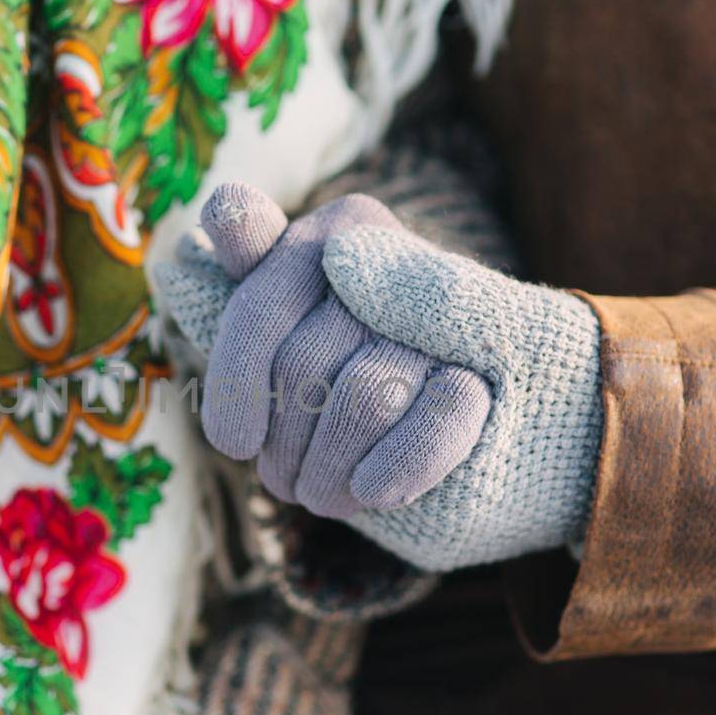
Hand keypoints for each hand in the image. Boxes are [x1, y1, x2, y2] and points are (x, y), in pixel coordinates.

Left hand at [155, 183, 603, 569]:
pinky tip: (373, 494)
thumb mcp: (294, 335)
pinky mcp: (498, 369)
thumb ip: (249, 283)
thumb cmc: (357, 378)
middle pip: (303, 367)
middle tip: (283, 480)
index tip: (235, 444)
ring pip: (363, 398)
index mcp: (338, 231)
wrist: (495, 422)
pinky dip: (397, 469)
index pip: (260, 307)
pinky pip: (434, 422)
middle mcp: (394, 252)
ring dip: (332, 469)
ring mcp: (451, 310)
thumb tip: (217, 219)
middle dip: (284, 444)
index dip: (237, 380)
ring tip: (322, 492)